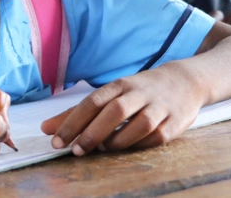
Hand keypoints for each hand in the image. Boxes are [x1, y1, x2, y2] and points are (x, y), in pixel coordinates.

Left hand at [41, 64, 202, 154]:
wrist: (184, 81)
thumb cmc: (138, 91)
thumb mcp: (109, 95)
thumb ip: (78, 112)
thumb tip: (46, 128)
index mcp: (119, 85)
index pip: (92, 102)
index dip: (73, 121)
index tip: (56, 140)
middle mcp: (138, 94)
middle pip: (114, 111)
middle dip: (93, 132)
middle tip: (76, 150)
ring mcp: (158, 107)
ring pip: (139, 124)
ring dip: (119, 139)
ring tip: (103, 148)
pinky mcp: (175, 122)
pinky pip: (157, 136)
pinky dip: (142, 144)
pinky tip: (129, 148)